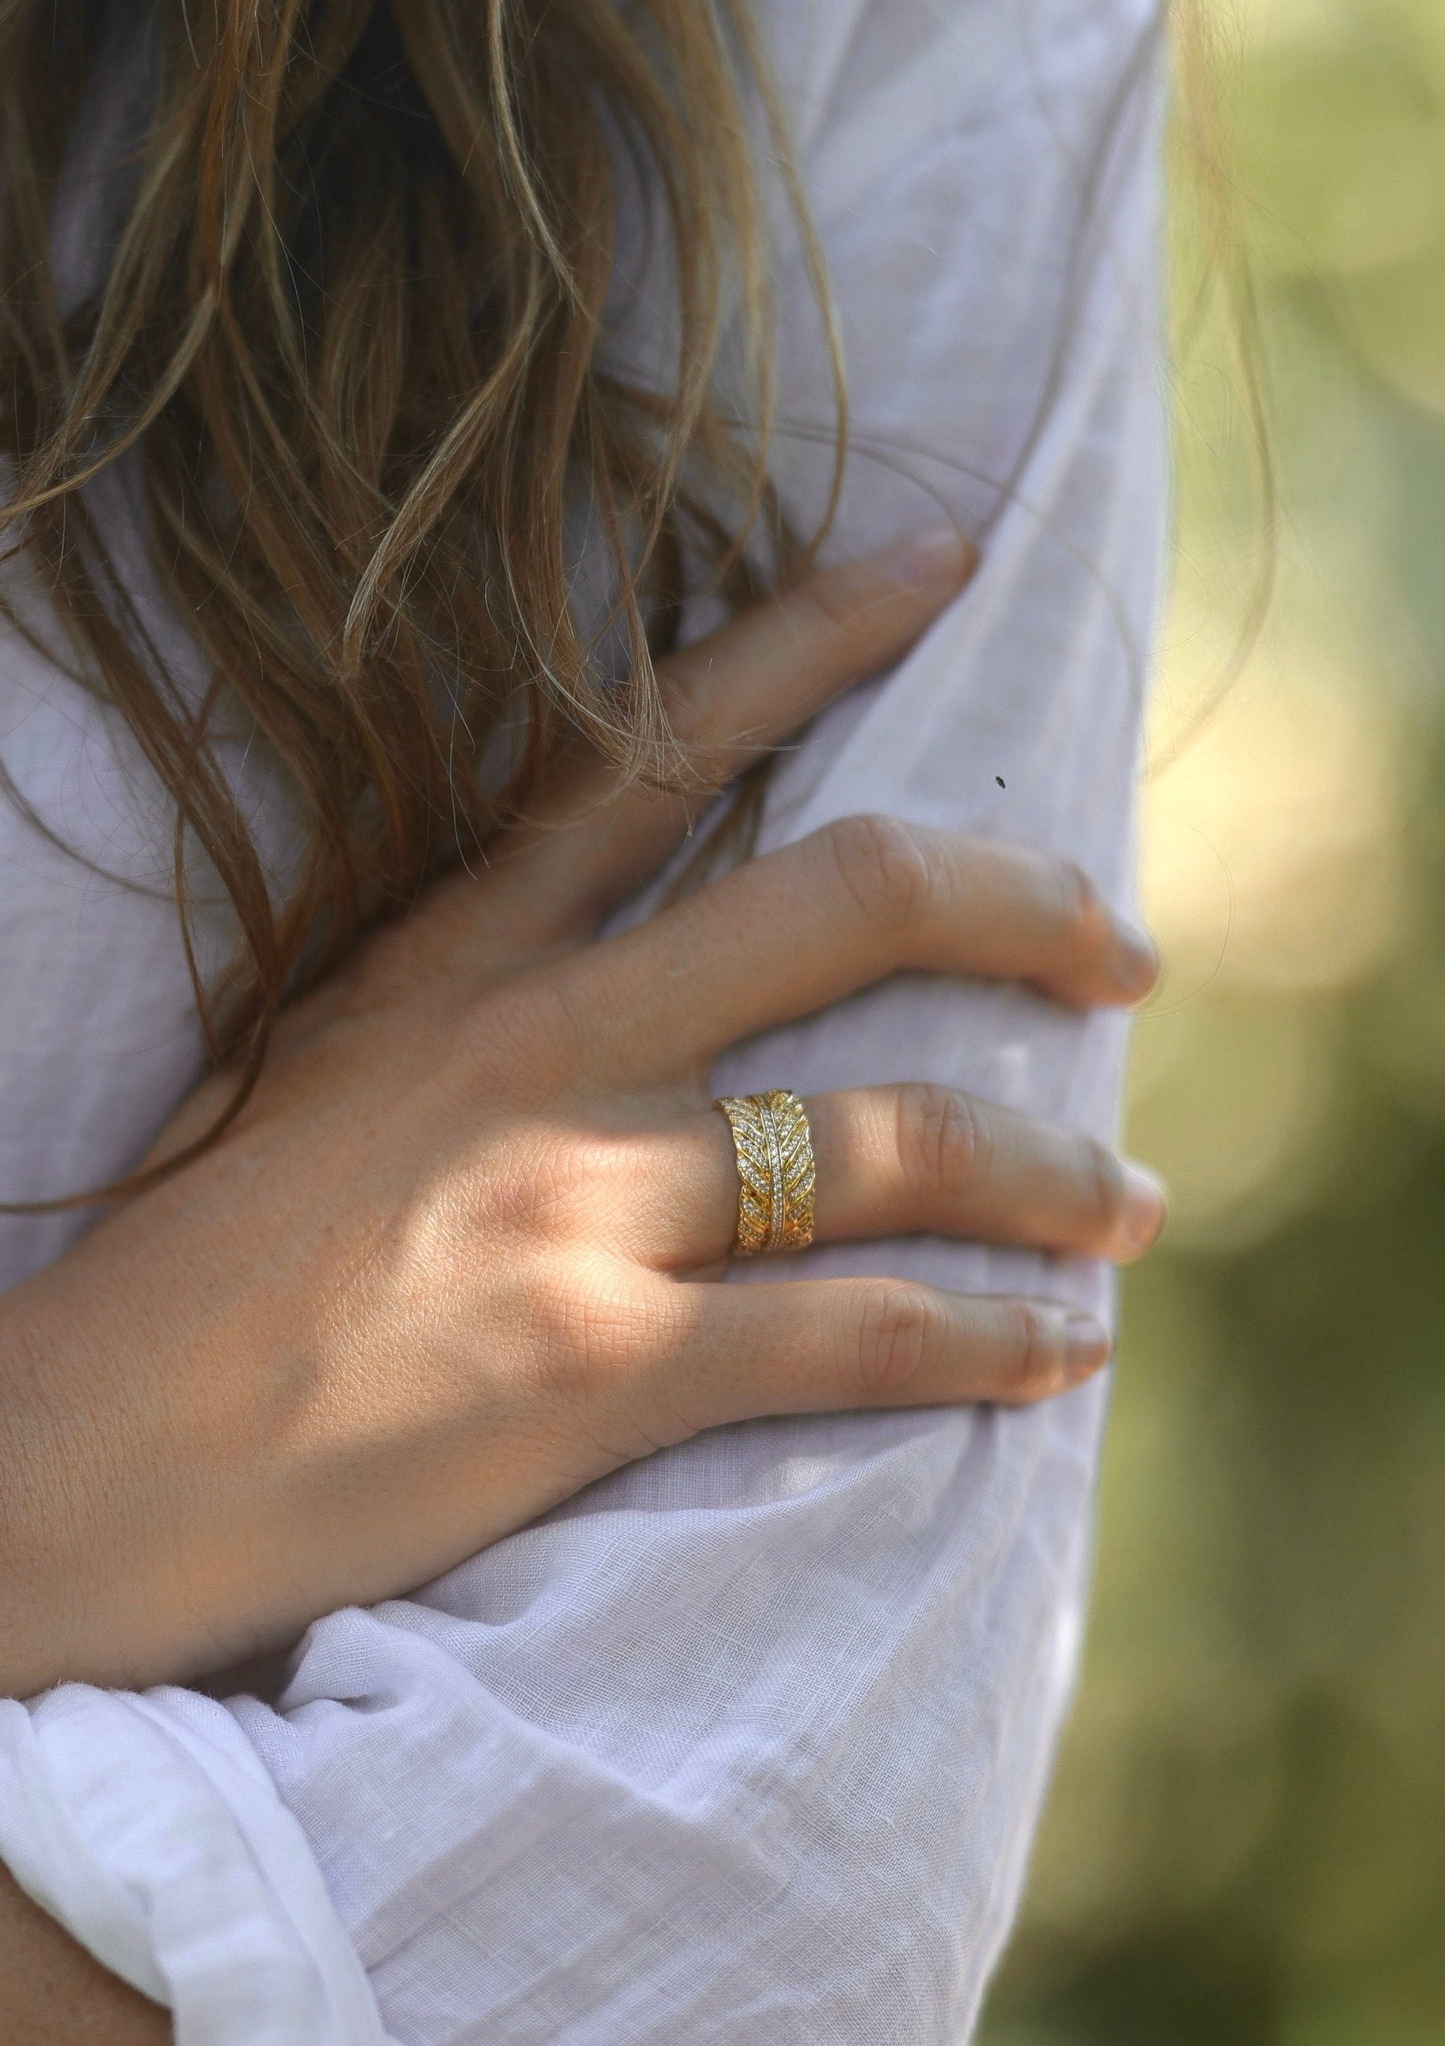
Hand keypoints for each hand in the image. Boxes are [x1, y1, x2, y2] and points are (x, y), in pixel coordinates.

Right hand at [0, 530, 1161, 1696]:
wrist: (56, 1480)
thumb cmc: (174, 1289)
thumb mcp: (306, 1085)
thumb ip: (459, 1015)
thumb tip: (612, 984)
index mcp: (451, 958)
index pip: (658, 740)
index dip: (820, 629)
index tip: (946, 565)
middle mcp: (532, 1047)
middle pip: (846, 903)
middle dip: (1023, 904)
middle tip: (1122, 949)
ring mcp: (569, 1202)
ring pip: (897, 1136)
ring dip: (1054, 1172)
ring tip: (1132, 1203)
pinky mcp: (594, 1370)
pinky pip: (860, 1335)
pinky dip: (992, 1344)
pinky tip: (1064, 1353)